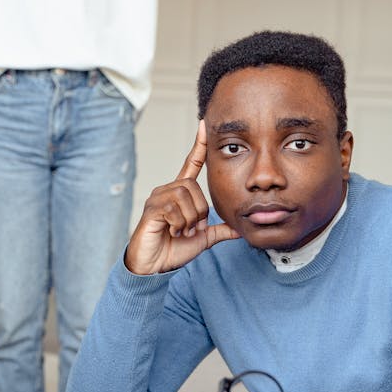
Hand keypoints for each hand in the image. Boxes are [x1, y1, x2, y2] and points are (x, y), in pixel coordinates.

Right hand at [125, 120, 239, 274]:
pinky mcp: (151, 209)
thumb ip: (219, 230)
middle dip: (199, 212)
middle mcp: (167, 190)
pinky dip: (179, 225)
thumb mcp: (202, 239)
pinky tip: (172, 232)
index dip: (198, 146)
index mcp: (180, 193)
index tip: (203, 125)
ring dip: (189, 220)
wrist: (153, 266)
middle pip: (194, 187)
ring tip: (181, 232)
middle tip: (191, 229)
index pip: (191, 164)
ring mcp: (158, 198)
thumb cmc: (173, 250)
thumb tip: (239, 229)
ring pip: (185, 198)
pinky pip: (175, 210)